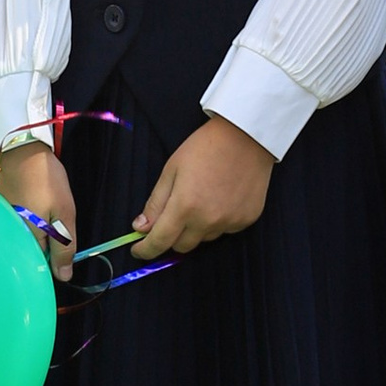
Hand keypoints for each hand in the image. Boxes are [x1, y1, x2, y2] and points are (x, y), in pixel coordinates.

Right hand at [0, 139, 75, 282]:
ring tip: (32, 204)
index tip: (59, 239)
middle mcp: (6, 239)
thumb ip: (65, 247)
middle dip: (39, 242)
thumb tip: (65, 276)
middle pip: (25, 253)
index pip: (40, 266)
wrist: (15, 147)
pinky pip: (1, 224)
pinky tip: (18, 200)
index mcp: (26, 242)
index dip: (54, 255)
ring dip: (24, 229)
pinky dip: (10, 218)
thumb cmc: (42, 177)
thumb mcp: (64, 212)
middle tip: (46, 215)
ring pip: (14, 238)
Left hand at [132, 116, 275, 259]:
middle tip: (172, 216)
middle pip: (182, 246)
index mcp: (185, 206)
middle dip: (172, 236)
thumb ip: (156, 202)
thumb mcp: (172, 169)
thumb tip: (141, 227)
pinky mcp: (246, 220)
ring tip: (202, 198)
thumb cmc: (206, 147)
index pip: (160, 241)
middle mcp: (208, 220)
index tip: (139, 251)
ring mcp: (229, 222)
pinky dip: (218, 221)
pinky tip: (221, 198)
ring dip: (196, 228)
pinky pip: (225, 230)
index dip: (146, 250)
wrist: (246, 135)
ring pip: (204, 238)